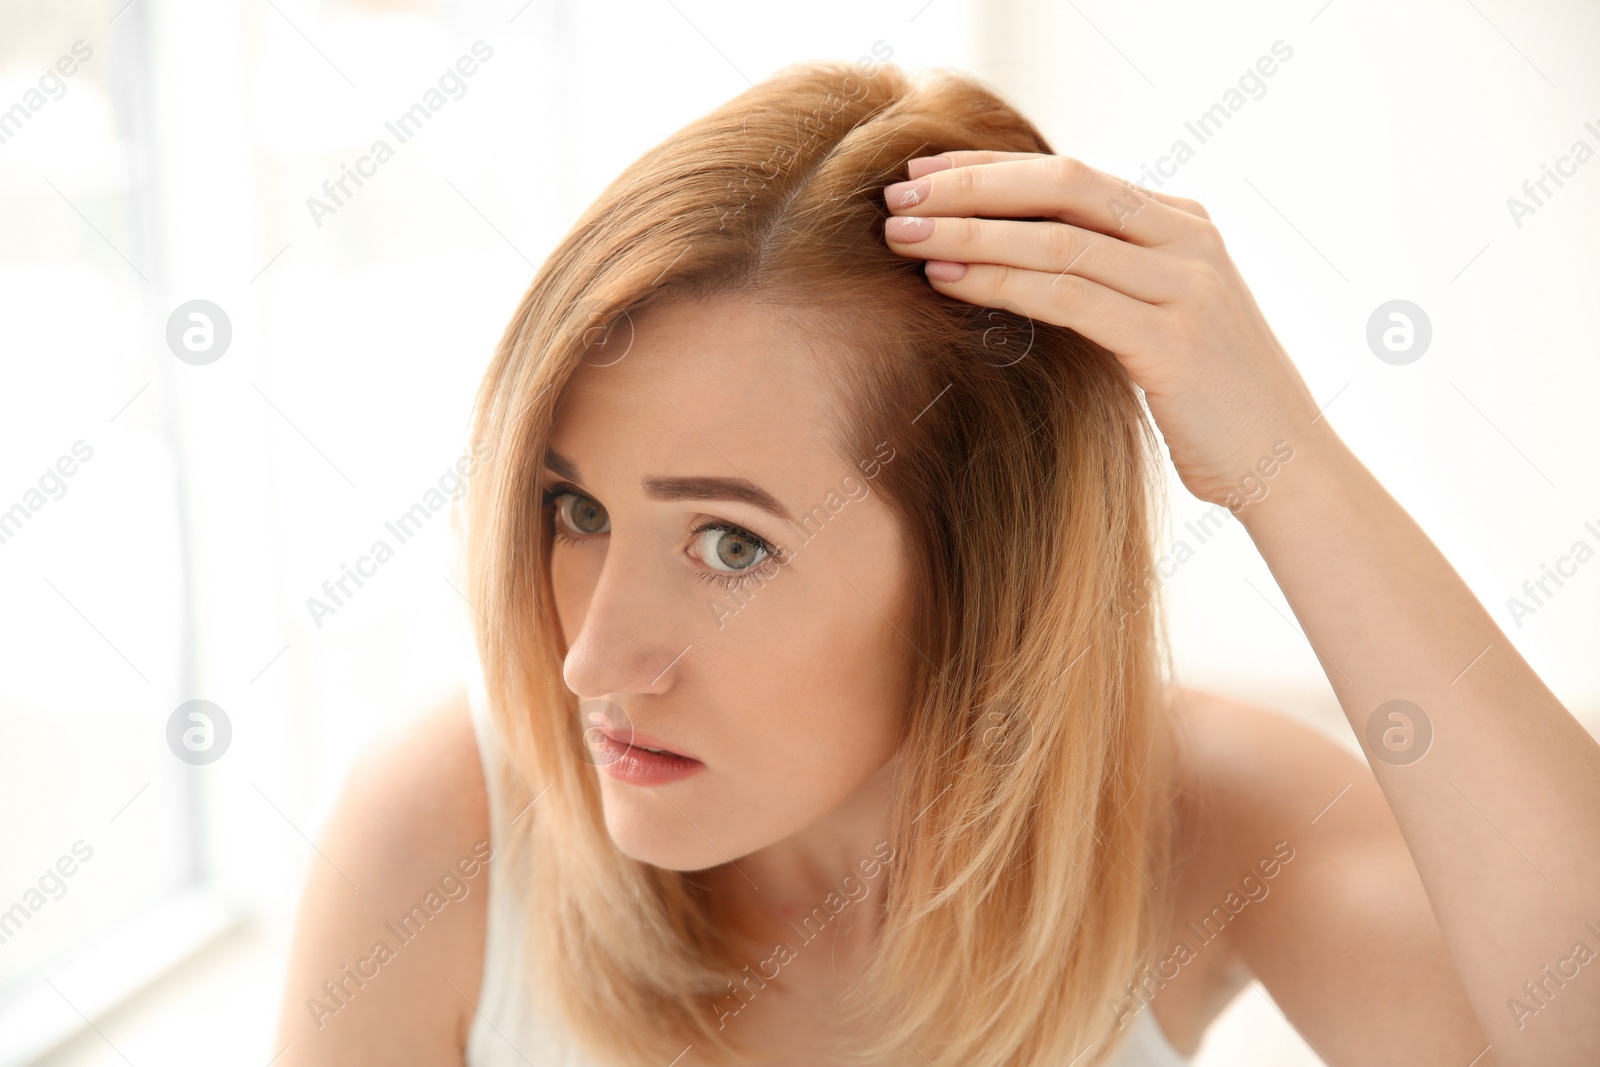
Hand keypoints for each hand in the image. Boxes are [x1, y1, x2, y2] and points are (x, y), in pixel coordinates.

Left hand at [882, 151, 1331, 514]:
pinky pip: (1070, 297)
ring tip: (903, 236)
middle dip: (970, 186)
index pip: (1071, 175)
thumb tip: (1011, 261)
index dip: (990, 168)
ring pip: (1058, 240)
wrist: (1284, 463)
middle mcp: (1188, 239)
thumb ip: (1107, 280)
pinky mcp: (1172, 341)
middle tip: (897, 195)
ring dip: (971, 233)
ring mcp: (1186, 286)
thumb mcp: (1158, 320)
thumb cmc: (1208, 401)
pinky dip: (1002, 283)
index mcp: (1182, 223)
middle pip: (1062, 187)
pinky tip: (949, 281)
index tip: (922, 172)